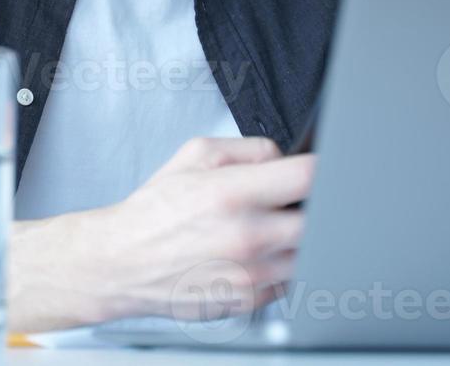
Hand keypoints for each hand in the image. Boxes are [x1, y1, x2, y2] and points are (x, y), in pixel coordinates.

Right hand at [90, 136, 312, 321]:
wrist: (125, 261)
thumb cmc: (156, 209)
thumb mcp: (195, 155)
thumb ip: (250, 149)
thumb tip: (286, 158)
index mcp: (232, 193)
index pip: (308, 177)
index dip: (324, 168)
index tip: (321, 169)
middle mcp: (246, 236)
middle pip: (320, 219)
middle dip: (313, 204)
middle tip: (295, 199)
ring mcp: (252, 274)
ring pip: (311, 252)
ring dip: (300, 236)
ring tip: (273, 226)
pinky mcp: (251, 300)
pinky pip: (292, 278)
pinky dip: (284, 263)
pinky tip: (260, 252)